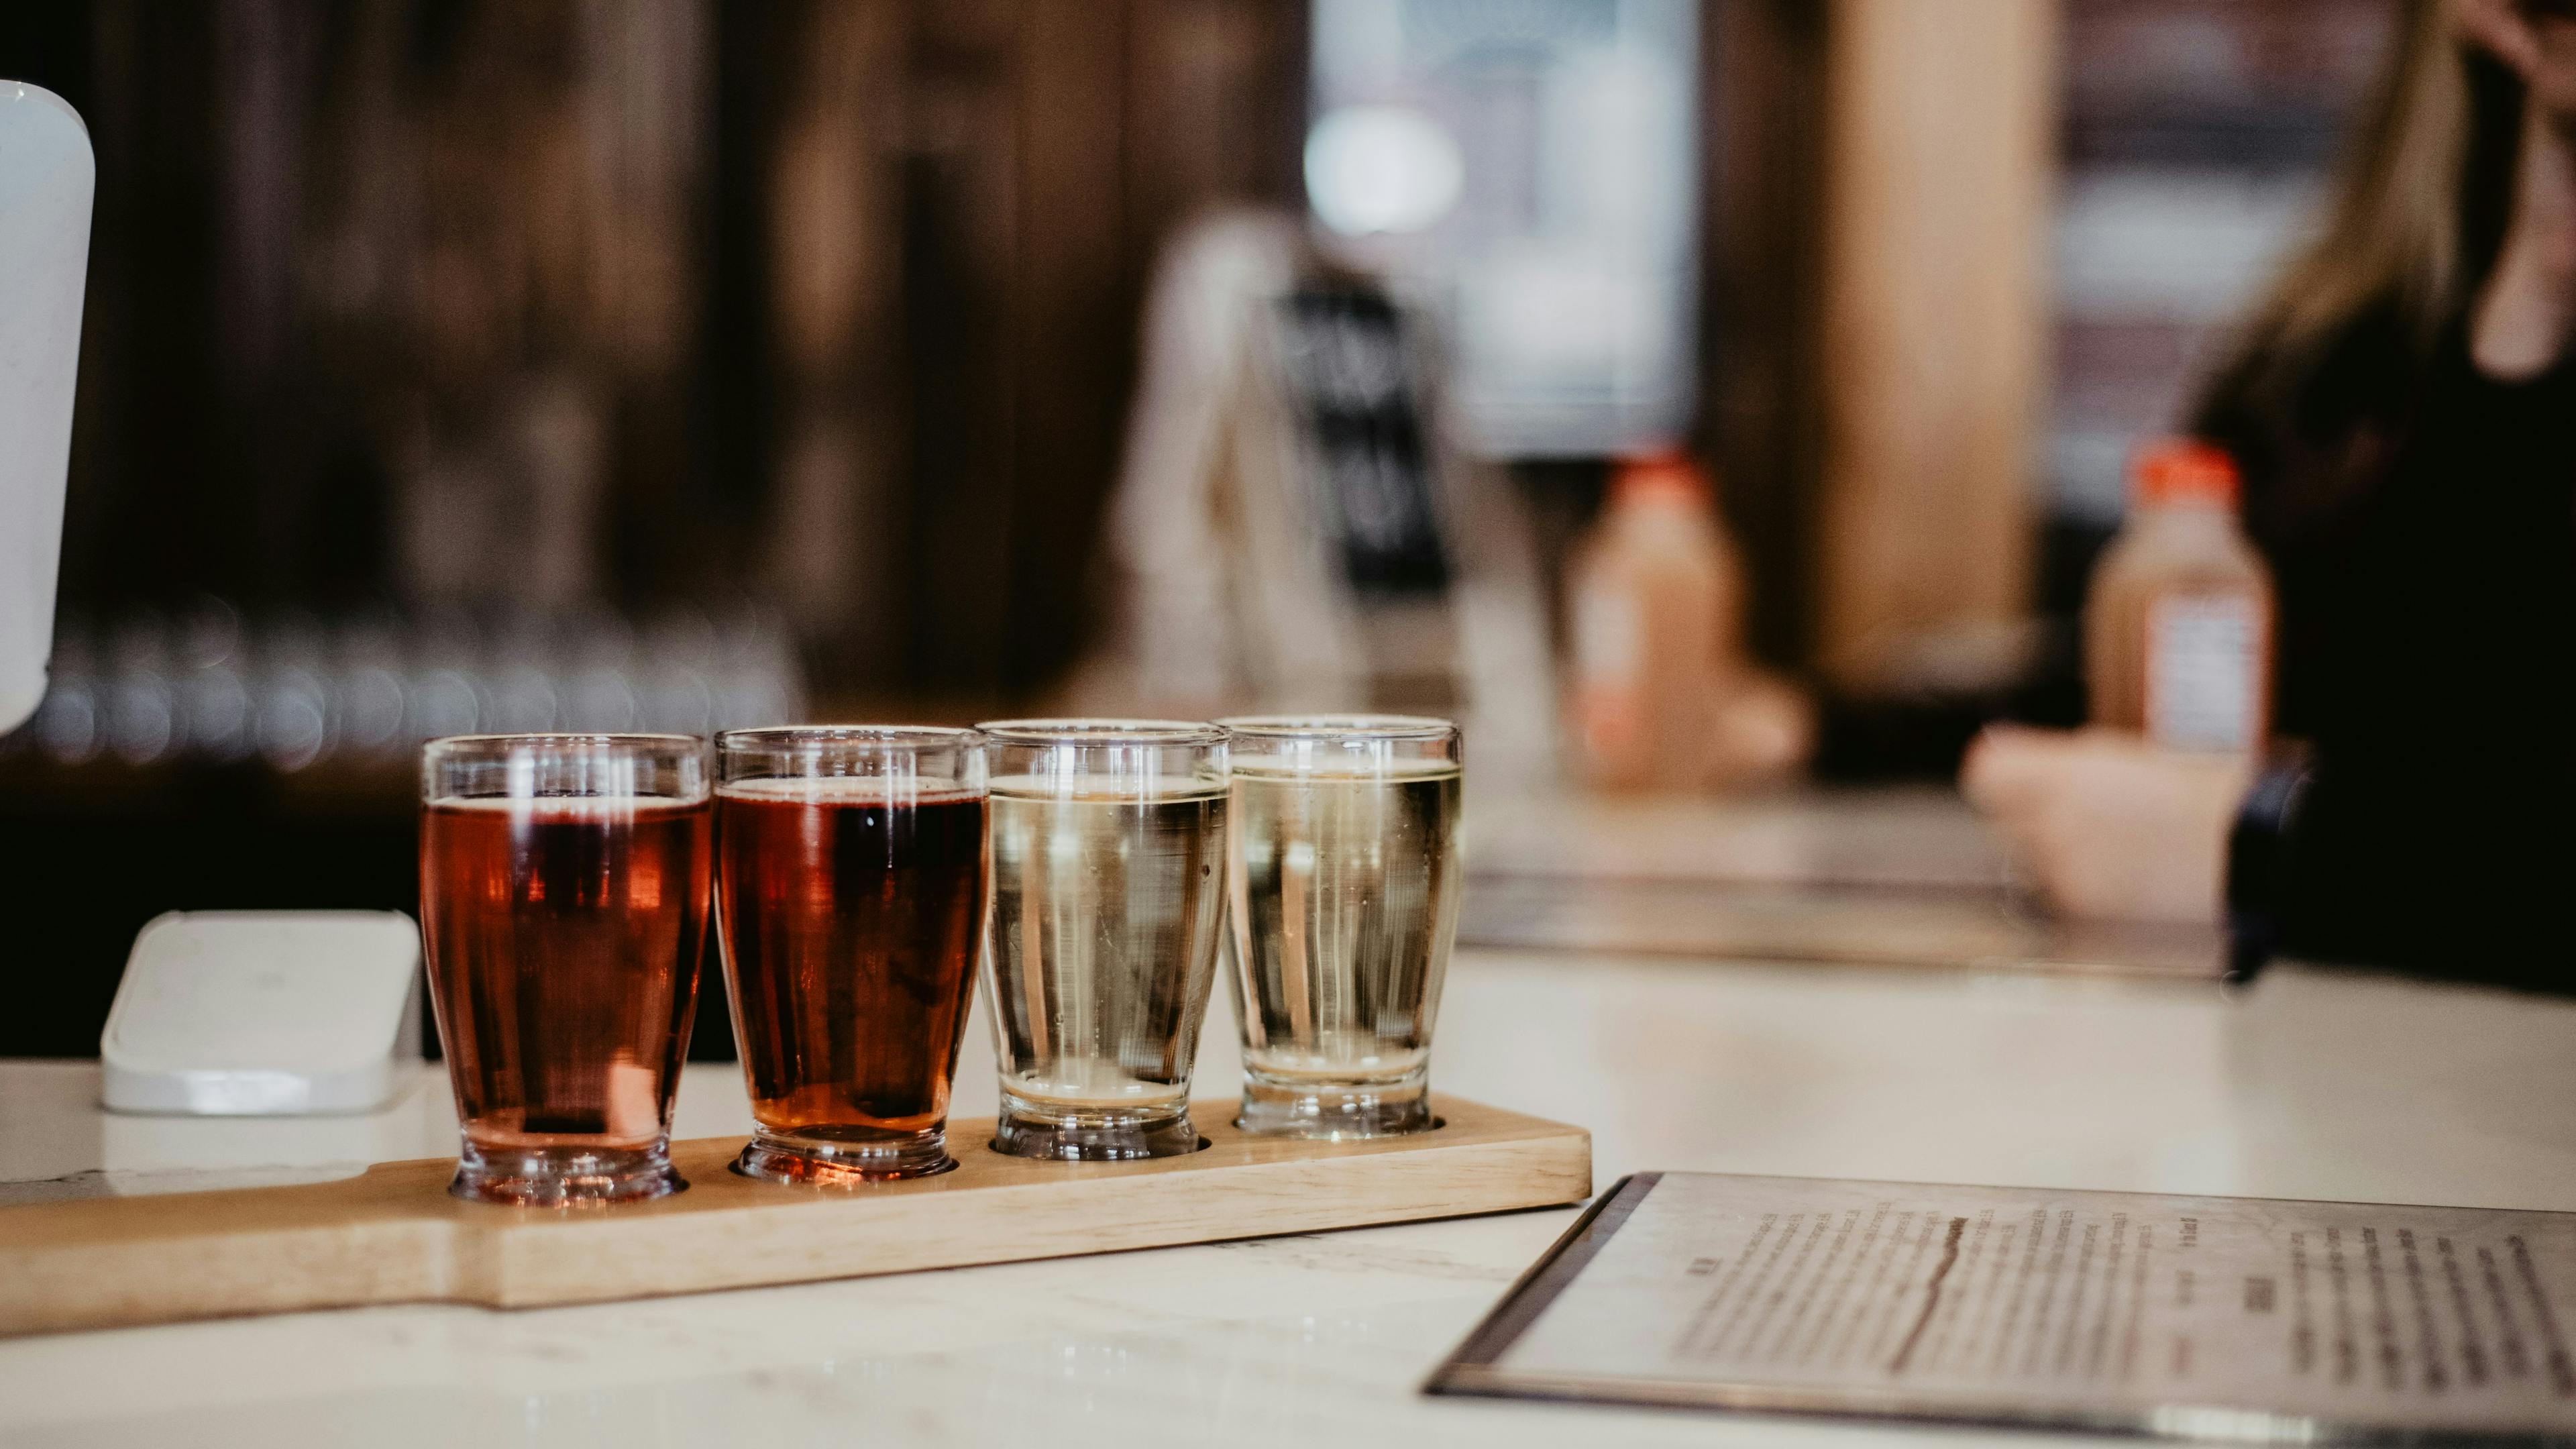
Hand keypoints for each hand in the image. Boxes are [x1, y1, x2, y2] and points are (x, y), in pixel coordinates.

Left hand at [1961, 725, 2253, 924]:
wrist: (2257, 857)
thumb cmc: (2208, 796)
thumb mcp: (2127, 755)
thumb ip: (2055, 757)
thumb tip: (2000, 747)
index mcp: (2066, 777)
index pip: (1986, 777)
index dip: (2002, 777)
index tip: (2017, 776)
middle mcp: (2057, 828)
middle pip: (2006, 823)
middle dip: (2034, 819)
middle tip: (2088, 815)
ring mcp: (2069, 877)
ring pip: (2034, 865)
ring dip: (2059, 857)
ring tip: (2122, 847)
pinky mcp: (2088, 917)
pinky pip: (2063, 899)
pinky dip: (2085, 889)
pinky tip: (2130, 876)